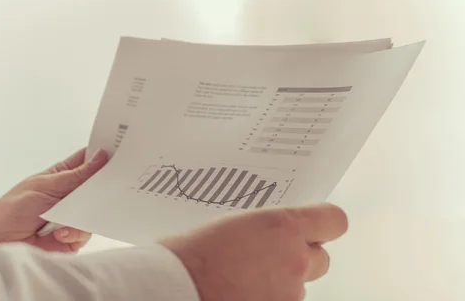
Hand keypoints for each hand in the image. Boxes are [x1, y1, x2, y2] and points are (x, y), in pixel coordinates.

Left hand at [0, 148, 107, 252]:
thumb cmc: (15, 207)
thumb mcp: (46, 186)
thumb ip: (76, 176)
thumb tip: (101, 157)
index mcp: (64, 175)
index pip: (88, 161)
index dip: (102, 156)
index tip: (118, 153)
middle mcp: (72, 195)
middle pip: (97, 187)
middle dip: (102, 188)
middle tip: (104, 187)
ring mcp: (73, 216)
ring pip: (95, 211)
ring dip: (82, 214)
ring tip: (64, 219)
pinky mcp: (73, 237)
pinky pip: (85, 233)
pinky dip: (73, 232)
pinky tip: (58, 233)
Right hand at [161, 203, 347, 300]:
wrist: (179, 287)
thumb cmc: (192, 255)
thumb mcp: (230, 225)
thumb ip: (259, 228)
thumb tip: (263, 235)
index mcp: (283, 226)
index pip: (333, 220)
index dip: (324, 223)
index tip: (317, 225)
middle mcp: (295, 259)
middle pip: (321, 257)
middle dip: (301, 256)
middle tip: (273, 255)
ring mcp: (289, 292)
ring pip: (299, 285)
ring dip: (281, 281)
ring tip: (245, 277)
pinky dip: (268, 298)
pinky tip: (241, 292)